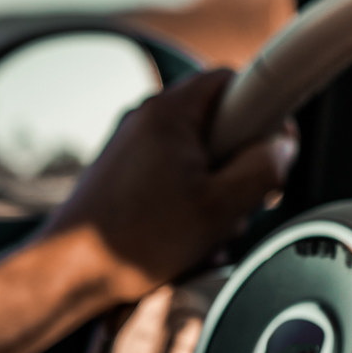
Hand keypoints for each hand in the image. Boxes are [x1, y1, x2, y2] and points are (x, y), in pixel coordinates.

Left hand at [38, 68, 297, 303]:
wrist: (70, 272)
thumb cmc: (137, 240)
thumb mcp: (220, 208)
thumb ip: (263, 169)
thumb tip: (281, 147)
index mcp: (170, 113)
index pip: (234, 80)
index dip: (264, 110)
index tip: (273, 146)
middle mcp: (147, 118)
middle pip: (219, 123)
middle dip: (240, 163)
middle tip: (244, 199)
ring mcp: (132, 146)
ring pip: (199, 155)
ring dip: (216, 191)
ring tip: (209, 228)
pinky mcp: (124, 174)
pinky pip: (174, 177)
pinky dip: (190, 202)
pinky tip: (188, 239)